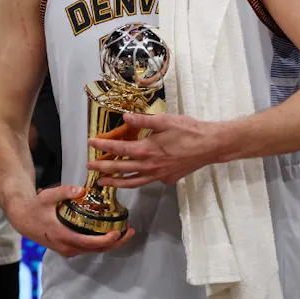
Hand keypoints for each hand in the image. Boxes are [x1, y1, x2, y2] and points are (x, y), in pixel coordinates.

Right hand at [6, 185, 134, 257]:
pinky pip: (88, 248)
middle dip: (115, 242)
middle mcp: (67, 247)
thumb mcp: (47, 196)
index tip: (117, 232)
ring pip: (93, 250)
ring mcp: (68, 249)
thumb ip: (64, 192)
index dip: (105, 240)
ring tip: (125, 232)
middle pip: (96, 249)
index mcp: (63, 235)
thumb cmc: (35, 208)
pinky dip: (101, 243)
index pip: (88, 243)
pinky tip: (110, 233)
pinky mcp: (69, 248)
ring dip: (110, 243)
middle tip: (130, 231)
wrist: (23, 220)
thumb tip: (81, 190)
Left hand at [86, 113, 221, 187]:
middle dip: (103, 168)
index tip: (91, 143)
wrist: (210, 145)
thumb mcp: (164, 120)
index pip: (118, 149)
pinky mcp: (168, 179)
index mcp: (146, 150)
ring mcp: (159, 175)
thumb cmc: (188, 130)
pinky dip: (137, 181)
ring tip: (104, 182)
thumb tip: (124, 118)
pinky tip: (135, 177)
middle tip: (89, 167)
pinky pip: (148, 182)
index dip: (103, 146)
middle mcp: (150, 166)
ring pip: (133, 182)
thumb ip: (142, 120)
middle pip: (121, 169)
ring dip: (116, 182)